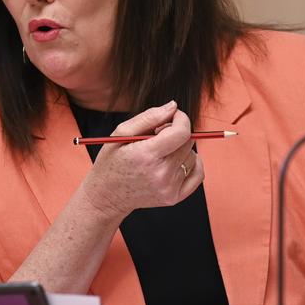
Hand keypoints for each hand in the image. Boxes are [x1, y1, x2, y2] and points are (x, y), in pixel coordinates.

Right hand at [80, 101, 203, 220]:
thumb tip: (173, 106)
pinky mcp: (174, 197)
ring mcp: (169, 188)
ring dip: (180, 149)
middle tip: (158, 136)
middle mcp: (161, 174)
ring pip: (192, 156)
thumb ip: (148, 117)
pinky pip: (197, 173)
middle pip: (188, 142)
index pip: (181, 132)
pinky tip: (176, 161)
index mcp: (146, 155)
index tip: (173, 116)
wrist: (107, 195)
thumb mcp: (121, 133)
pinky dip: (191, 163)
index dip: (181, 118)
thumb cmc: (112, 161)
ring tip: (161, 153)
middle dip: (176, 132)